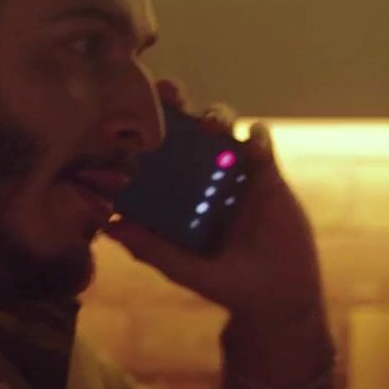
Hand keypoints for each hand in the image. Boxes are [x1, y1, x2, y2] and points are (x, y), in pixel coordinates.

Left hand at [102, 80, 325, 333]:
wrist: (276, 295)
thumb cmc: (224, 284)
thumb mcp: (184, 269)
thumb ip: (152, 249)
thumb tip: (111, 228)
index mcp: (173, 192)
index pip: (153, 152)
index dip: (141, 129)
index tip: (125, 112)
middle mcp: (199, 174)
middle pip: (185, 126)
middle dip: (177, 103)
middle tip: (169, 92)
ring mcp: (233, 170)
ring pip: (223, 125)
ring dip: (216, 115)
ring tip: (211, 125)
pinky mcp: (267, 173)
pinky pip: (261, 142)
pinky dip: (257, 136)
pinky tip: (253, 145)